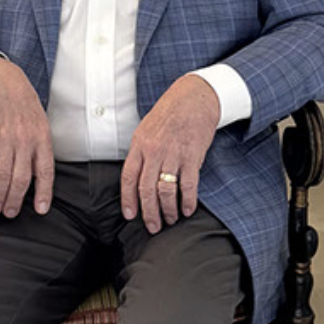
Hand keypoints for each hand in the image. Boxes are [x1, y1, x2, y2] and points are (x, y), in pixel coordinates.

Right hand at [0, 56, 54, 218]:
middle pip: (21, 179)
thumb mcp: (39, 122)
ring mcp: (6, 136)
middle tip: (9, 213)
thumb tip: (37, 176)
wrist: (1, 79)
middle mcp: (25, 139)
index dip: (44, 193)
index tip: (41, 209)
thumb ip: (39, 147)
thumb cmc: (22, 102)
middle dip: (15, 200)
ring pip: (3, 174)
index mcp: (42, 137)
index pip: (45, 171)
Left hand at [120, 75, 219, 233]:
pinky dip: (188, 202)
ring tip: (170, 219)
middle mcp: (154, 151)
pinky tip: (188, 210)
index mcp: (139, 144)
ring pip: (166, 191)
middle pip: (146, 190)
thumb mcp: (146, 128)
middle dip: (149, 213)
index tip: (130, 215)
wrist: (194, 97)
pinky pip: (188, 186)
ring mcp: (174, 154)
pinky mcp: (192, 156)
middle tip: (153, 226)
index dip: (128, 200)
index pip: (129, 178)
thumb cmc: (169, 113)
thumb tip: (136, 178)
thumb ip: (141, 152)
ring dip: (168, 210)